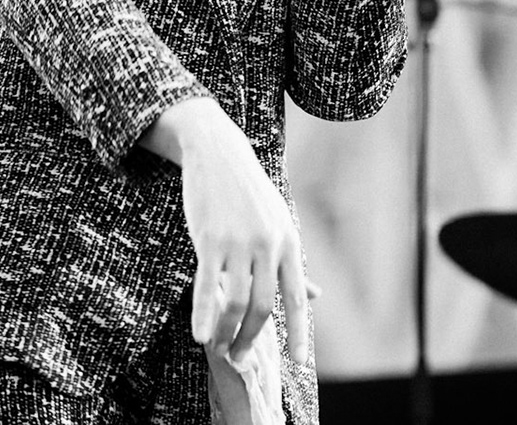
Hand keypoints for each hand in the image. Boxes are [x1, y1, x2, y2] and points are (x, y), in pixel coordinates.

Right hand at [147, 98, 309, 363]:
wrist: (219, 154)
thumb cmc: (249, 194)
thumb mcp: (279, 223)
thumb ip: (293, 263)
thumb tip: (317, 295)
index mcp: (289, 243)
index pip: (297, 298)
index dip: (299, 333)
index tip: (300, 362)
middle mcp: (268, 245)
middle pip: (263, 307)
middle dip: (251, 338)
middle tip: (238, 356)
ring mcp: (239, 243)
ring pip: (236, 302)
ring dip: (226, 332)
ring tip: (218, 346)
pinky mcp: (210, 240)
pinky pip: (208, 287)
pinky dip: (204, 315)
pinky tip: (200, 335)